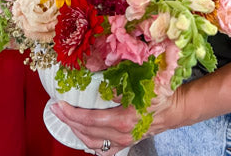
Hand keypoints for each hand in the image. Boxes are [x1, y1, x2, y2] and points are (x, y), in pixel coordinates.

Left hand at [51, 90, 181, 154]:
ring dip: (75, 132)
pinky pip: (104, 150)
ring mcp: (124, 142)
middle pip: (87, 132)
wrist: (175, 109)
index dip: (72, 114)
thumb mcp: (143, 82)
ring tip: (64, 119)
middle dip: (68, 121)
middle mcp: (122, 134)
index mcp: (124, 119)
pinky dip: (89, 143)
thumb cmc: (159, 93)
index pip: (90, 120)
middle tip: (55, 109)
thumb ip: (122, 83)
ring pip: (92, 144)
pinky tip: (81, 134)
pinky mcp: (126, 143)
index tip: (58, 104)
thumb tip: (103, 82)